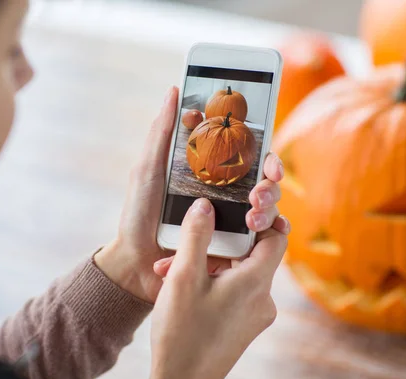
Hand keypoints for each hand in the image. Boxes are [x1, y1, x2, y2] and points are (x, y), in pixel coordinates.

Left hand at [95, 87, 288, 302]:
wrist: (135, 261)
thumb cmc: (139, 213)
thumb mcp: (148, 169)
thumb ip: (162, 132)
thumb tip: (174, 91)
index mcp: (211, 171)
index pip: (249, 156)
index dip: (265, 156)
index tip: (268, 162)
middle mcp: (227, 193)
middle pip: (263, 181)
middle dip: (270, 185)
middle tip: (259, 193)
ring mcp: (231, 220)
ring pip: (267, 208)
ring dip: (269, 209)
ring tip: (252, 218)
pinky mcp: (233, 246)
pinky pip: (261, 238)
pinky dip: (271, 234)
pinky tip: (266, 234)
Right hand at [146, 198, 287, 378]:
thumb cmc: (183, 333)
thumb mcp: (184, 276)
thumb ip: (196, 235)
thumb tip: (206, 206)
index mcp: (256, 282)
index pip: (277, 237)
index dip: (262, 219)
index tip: (240, 210)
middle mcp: (263, 299)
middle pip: (252, 255)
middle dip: (218, 244)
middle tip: (189, 241)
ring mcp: (255, 316)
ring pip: (238, 274)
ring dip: (208, 265)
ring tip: (171, 270)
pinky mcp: (243, 327)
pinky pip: (234, 294)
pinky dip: (212, 284)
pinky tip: (182, 288)